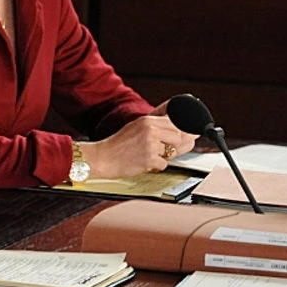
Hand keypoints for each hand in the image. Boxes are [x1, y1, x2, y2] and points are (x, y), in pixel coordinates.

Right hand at [81, 113, 196, 178]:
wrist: (101, 158)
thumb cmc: (118, 145)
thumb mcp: (136, 127)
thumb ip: (158, 127)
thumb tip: (185, 132)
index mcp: (147, 120)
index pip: (176, 123)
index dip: (180, 132)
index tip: (180, 138)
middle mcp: (150, 130)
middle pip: (179, 137)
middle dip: (174, 146)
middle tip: (161, 150)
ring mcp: (150, 145)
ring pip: (172, 152)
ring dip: (162, 157)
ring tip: (146, 155)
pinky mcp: (149, 159)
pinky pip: (164, 165)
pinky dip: (155, 167)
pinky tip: (143, 163)